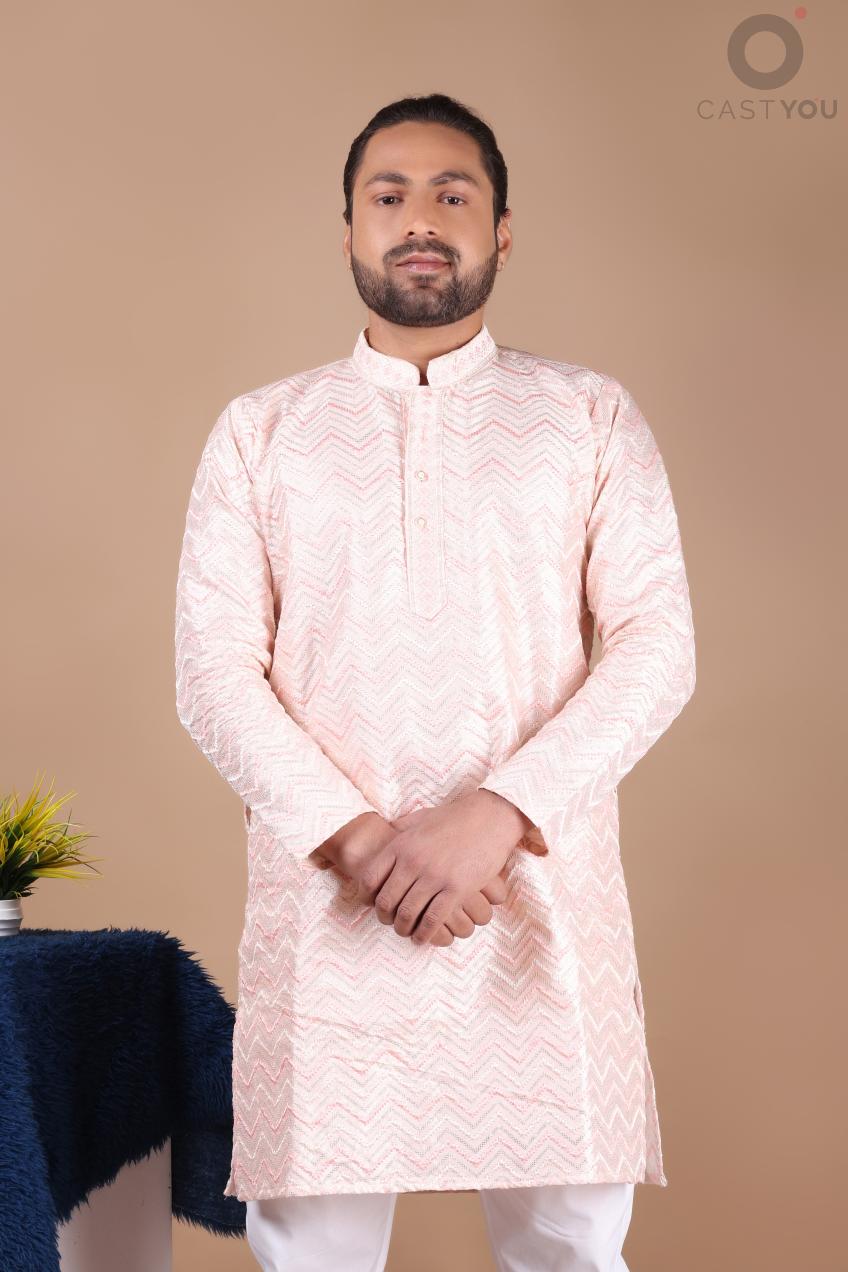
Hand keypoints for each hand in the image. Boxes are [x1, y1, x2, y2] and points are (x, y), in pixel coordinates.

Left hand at [309, 810, 512, 945]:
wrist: (489, 817)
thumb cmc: (455, 818)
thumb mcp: (421, 817)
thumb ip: (402, 826)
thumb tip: (387, 828)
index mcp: (401, 845)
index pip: (370, 879)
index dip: (367, 897)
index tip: (371, 905)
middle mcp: (413, 862)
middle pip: (386, 901)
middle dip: (385, 918)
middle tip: (390, 923)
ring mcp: (435, 876)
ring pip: (408, 914)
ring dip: (403, 929)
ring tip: (407, 932)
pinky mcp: (457, 889)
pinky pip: (433, 920)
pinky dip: (424, 934)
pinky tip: (423, 938)